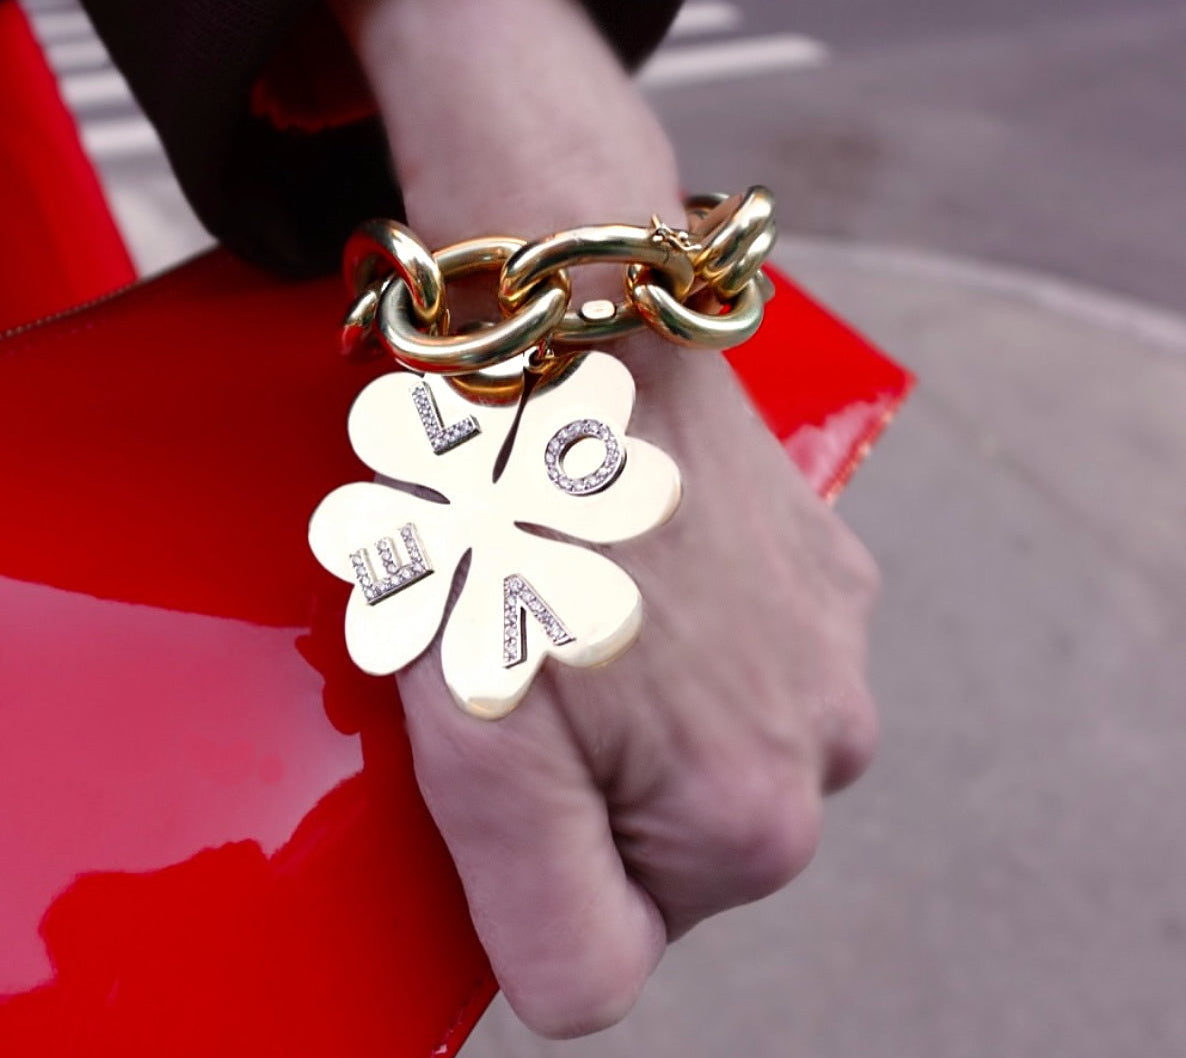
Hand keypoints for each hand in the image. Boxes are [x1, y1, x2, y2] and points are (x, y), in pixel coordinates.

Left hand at [328, 0, 879, 1037]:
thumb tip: (587, 991)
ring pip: (703, 728)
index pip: (622, 931)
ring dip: (635, 685)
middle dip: (587, 766)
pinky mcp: (824, 562)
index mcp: (756, 817)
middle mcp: (834, 738)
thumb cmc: (509, 529)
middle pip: (669, 827)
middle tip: (527, 641)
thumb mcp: (488, 757)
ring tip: (575, 576)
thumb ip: (552, 924)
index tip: (506, 734)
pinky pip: (733, 642)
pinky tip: (630, 543)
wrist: (574, 336)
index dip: (536, 847)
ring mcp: (839, 639)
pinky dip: (676, 619)